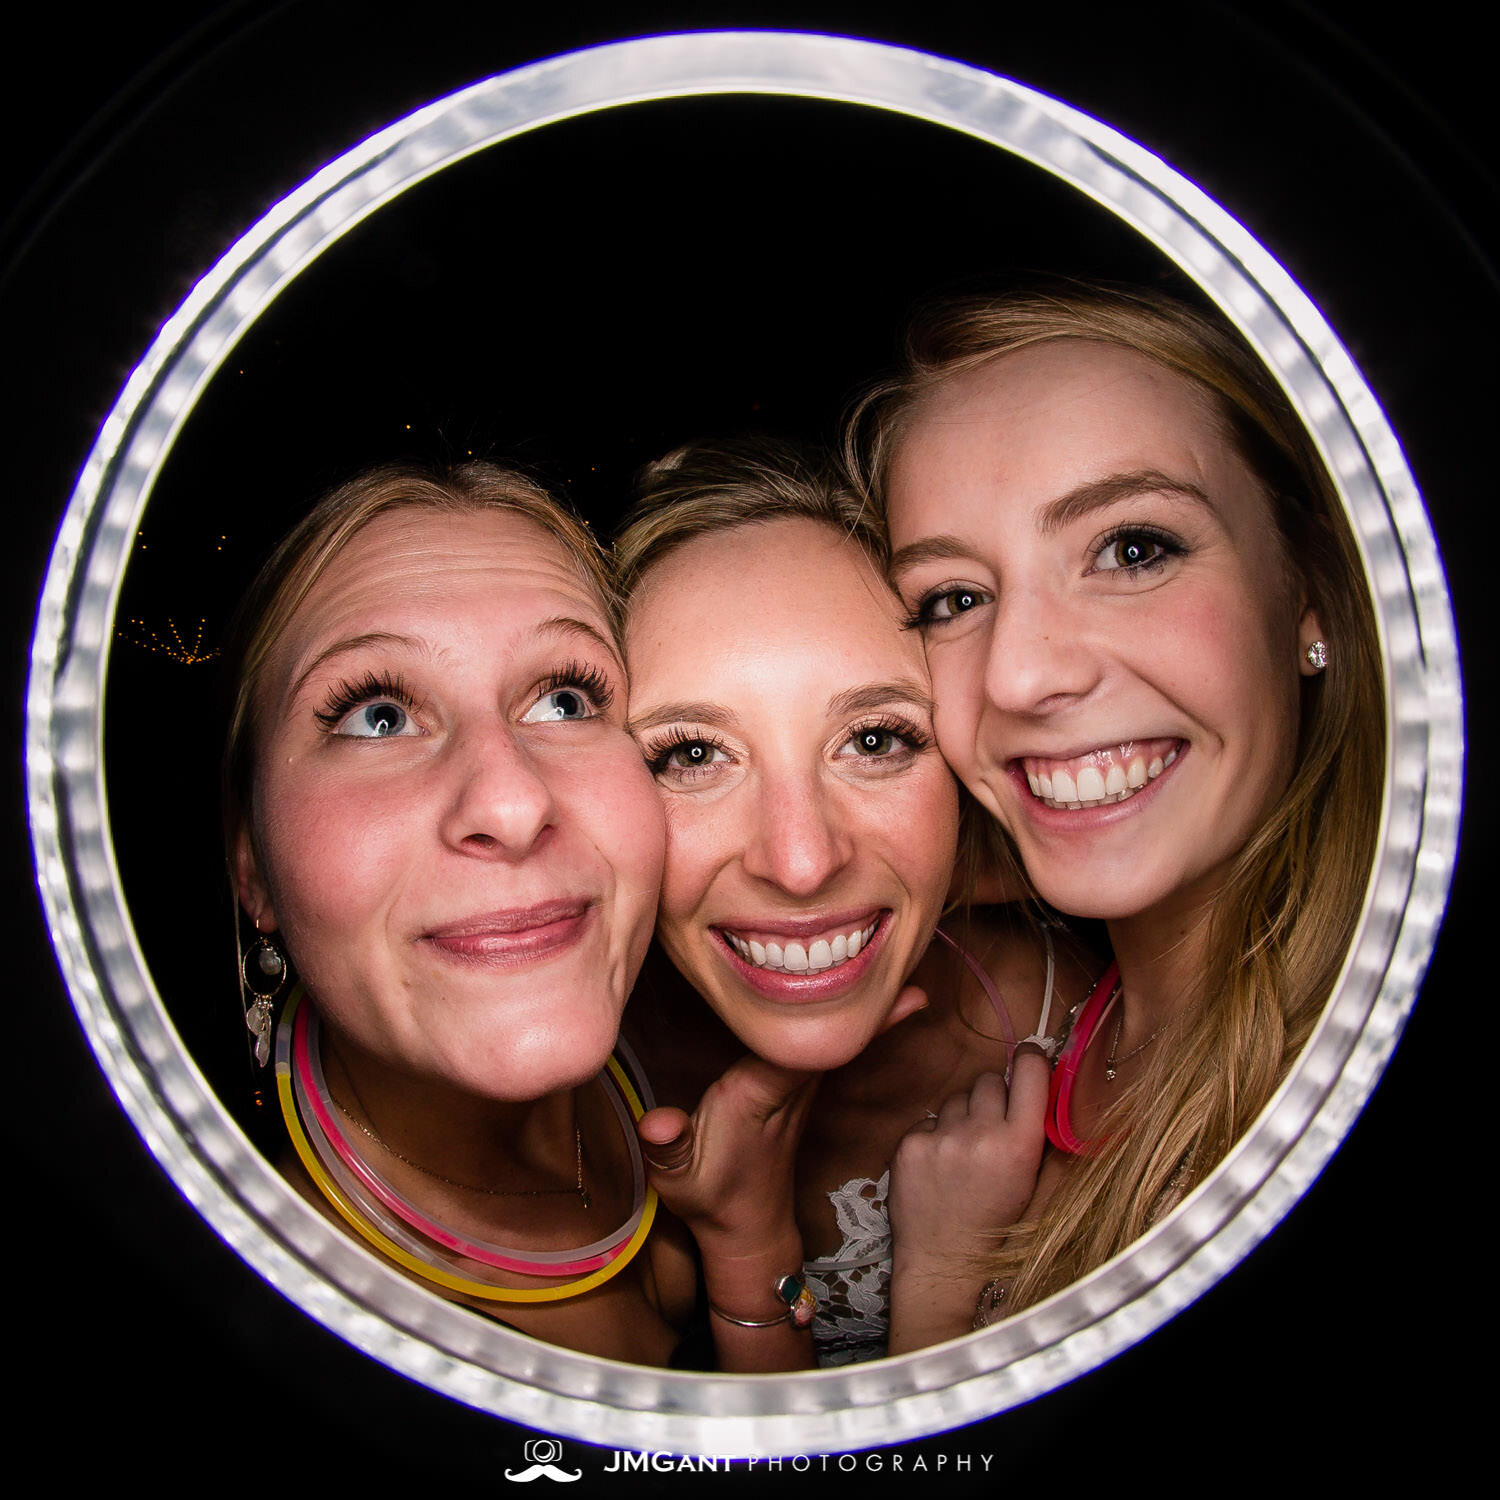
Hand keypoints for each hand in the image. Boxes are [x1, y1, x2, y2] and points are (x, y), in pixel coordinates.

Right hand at [637, 981, 927, 1242]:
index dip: (832, 1029)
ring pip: (839, 1048)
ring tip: (908, 982)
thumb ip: (667, 1148)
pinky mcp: (799, 1094)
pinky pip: (831, 1056)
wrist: (747, 1233)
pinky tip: (877, 1009)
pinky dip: (859, 1033)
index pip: (795, 1055)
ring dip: (874, 1019)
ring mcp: (798, 1094)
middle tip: (918, 981)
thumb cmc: (710, 1200)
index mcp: (756, 1098)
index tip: (882, 1006)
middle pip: (832, 1044)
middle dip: (874, 1015)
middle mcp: (786, 1091)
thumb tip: (656, 1124)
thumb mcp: (677, 1180)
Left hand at [888, 1045, 1050, 1290]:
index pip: (1029, 1070)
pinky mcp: (909, 1144)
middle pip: (989, 1080)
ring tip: (964, 1155)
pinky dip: (935, 1136)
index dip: (1031, 1061)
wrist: (944, 1263)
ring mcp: (941, 1137)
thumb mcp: (1034, 1183)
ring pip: (956, 1098)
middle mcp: (981, 1134)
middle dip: (993, 1098)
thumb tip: (1047, 1084)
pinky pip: (929, 1120)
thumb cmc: (996, 1225)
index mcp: (1020, 1144)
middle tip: (992, 1129)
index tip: (1029, 1061)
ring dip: (962, 1117)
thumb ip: (1041, 1134)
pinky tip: (940, 1167)